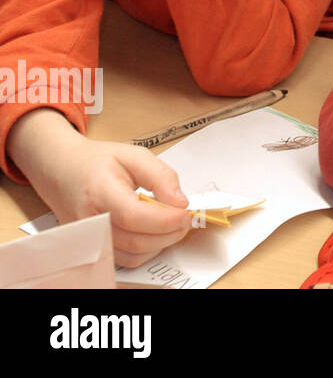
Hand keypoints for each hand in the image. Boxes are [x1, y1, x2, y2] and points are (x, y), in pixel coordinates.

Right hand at [9, 110, 191, 267]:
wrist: (61, 170)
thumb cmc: (96, 162)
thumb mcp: (134, 155)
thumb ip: (161, 176)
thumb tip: (180, 202)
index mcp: (100, 192)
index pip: (134, 216)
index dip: (166, 219)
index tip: (187, 212)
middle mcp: (90, 221)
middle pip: (137, 242)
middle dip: (170, 233)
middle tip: (187, 218)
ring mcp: (89, 238)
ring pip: (133, 256)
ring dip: (161, 244)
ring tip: (174, 223)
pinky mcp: (92, 247)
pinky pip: (124, 260)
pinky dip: (147, 250)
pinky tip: (155, 232)